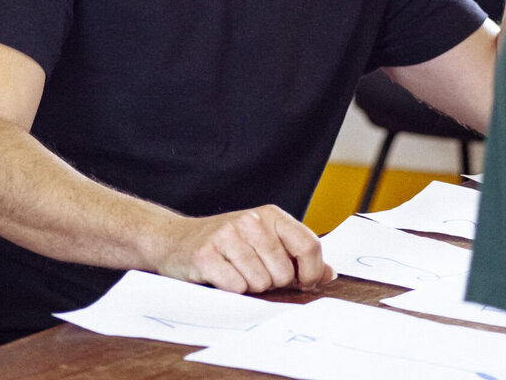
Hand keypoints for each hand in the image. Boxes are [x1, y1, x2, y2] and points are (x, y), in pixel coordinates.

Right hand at [152, 205, 333, 293]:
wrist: (175, 240)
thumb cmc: (226, 244)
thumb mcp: (264, 241)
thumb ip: (297, 255)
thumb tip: (329, 273)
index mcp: (271, 215)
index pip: (309, 246)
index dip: (311, 272)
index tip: (303, 283)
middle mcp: (251, 221)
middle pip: (284, 272)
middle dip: (273, 283)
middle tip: (253, 273)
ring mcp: (227, 236)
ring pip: (261, 283)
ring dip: (250, 287)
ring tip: (235, 272)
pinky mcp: (206, 255)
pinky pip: (236, 287)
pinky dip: (231, 290)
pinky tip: (220, 277)